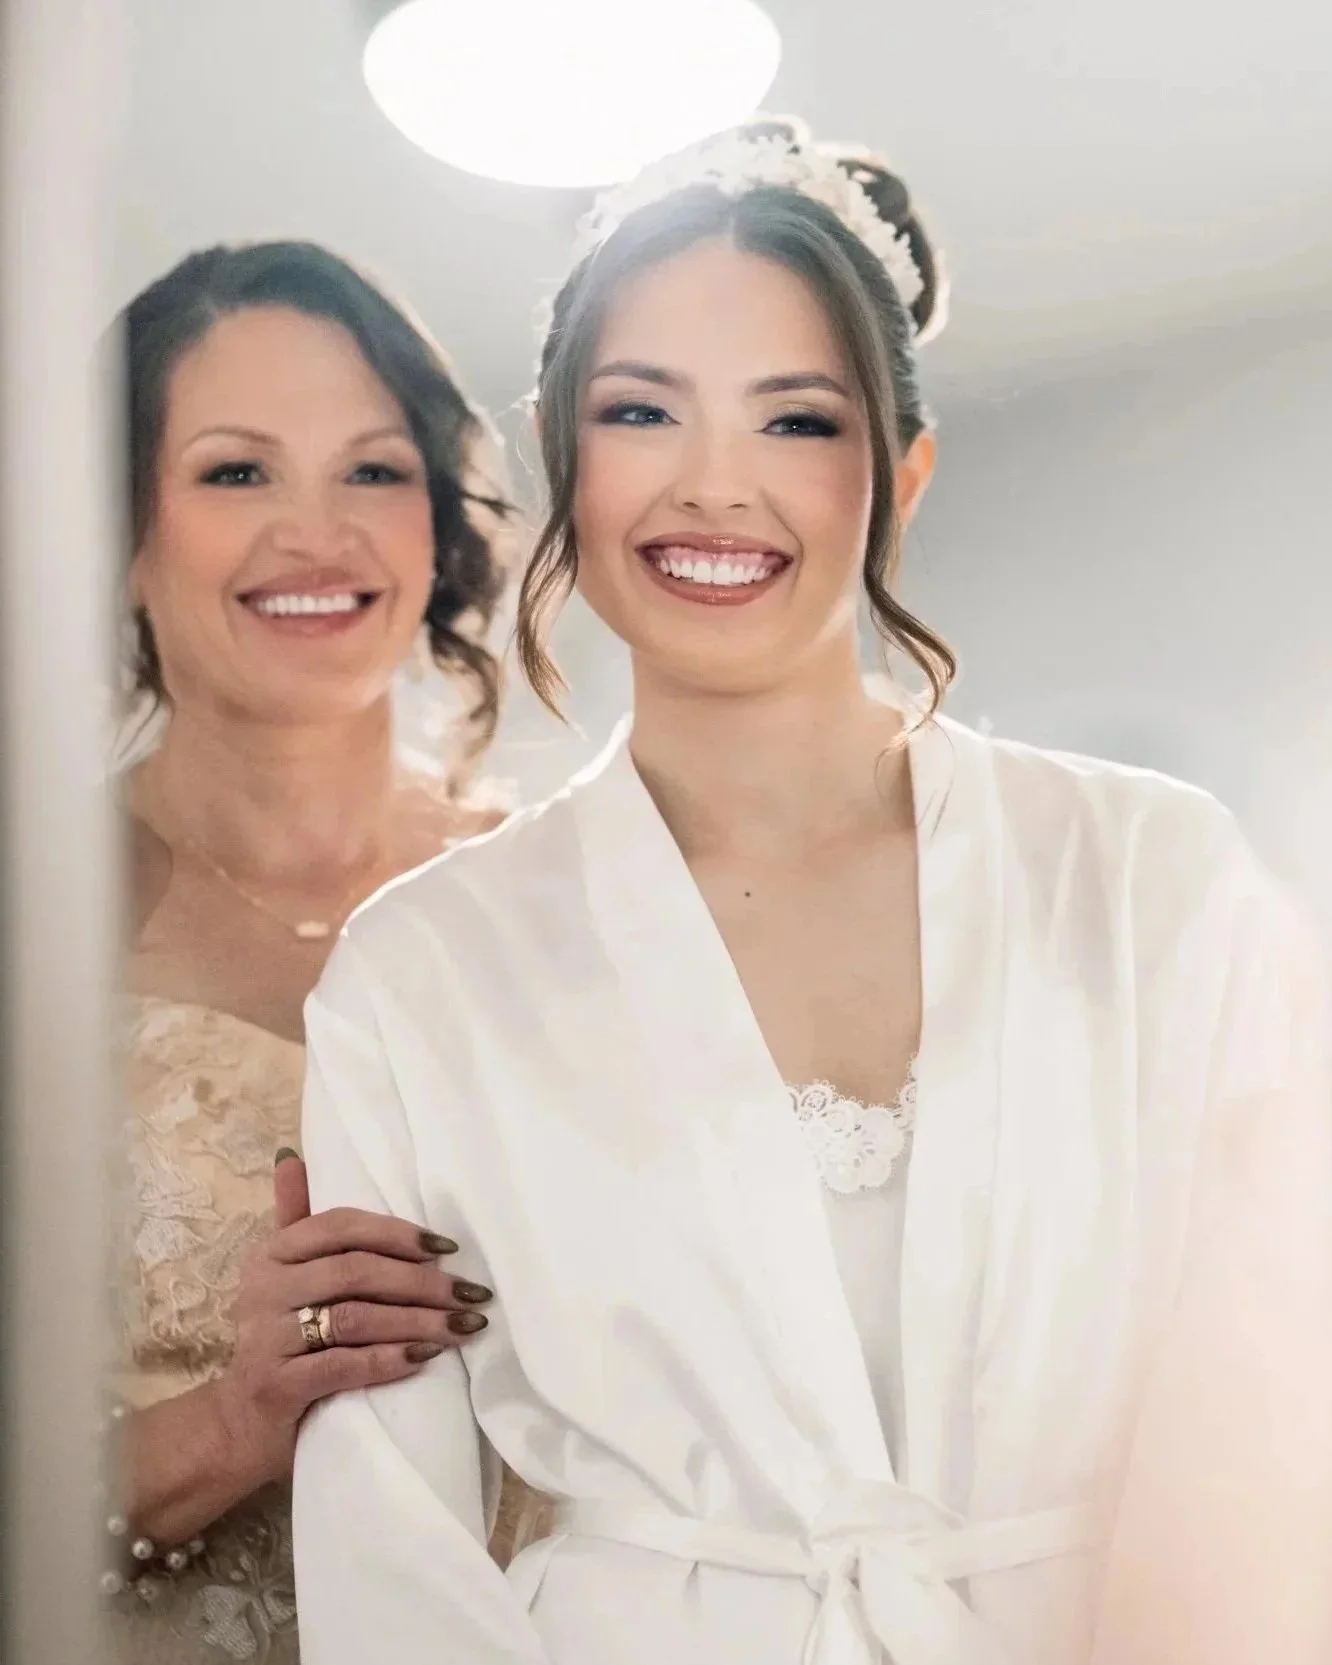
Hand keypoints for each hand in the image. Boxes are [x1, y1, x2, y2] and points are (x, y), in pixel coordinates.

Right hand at [212, 1149, 491, 1488]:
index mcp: (272, 1254)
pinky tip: (427, 1356)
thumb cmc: (280, 1341)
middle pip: (355, 1271)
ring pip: (355, 1318)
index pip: (341, 1226)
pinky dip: (389, 1359)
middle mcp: (264, 1289)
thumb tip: (292, 1156)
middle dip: (422, 1282)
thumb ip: (294, 1218)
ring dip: (418, 1321)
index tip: (449, 1247)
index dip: (398, 1233)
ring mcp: (266, 1338)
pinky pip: (343, 1365)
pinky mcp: (276, 1385)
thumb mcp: (284, 1276)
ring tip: (464, 1327)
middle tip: (471, 1294)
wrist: (240, 1425)